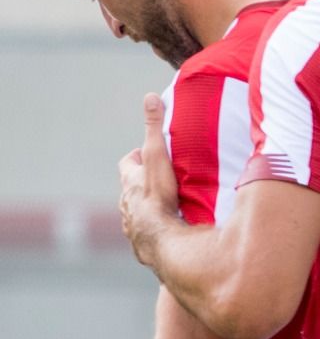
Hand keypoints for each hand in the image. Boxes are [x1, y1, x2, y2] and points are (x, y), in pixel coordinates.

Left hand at [118, 93, 179, 267]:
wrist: (157, 238)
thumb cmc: (157, 196)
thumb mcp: (157, 157)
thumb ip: (155, 128)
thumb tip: (150, 97)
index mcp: (130, 181)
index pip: (128, 162)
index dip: (138, 156)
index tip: (150, 153)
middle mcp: (127, 202)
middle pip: (133, 186)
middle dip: (146, 181)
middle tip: (166, 178)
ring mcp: (134, 223)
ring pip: (141, 210)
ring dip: (152, 206)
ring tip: (173, 204)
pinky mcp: (144, 242)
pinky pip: (150, 232)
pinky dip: (159, 228)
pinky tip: (173, 229)